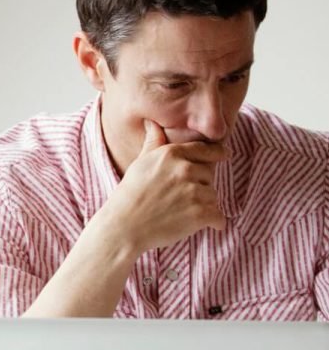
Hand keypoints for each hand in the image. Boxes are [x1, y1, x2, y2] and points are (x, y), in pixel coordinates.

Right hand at [105, 119, 226, 253]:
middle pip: (209, 174)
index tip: (225, 155)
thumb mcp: (140, 163)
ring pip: (213, 196)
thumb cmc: (130, 194)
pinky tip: (204, 224)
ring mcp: (194, 192)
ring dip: (204, 205)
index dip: (217, 153)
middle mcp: (185, 169)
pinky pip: (219, 217)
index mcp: (172, 153)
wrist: (124, 227)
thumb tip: (153, 123)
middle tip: (181, 197)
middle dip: (201, 184)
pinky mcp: (200, 214)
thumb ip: (153, 142)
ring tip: (183, 212)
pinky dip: (214, 223)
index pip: (205, 149)